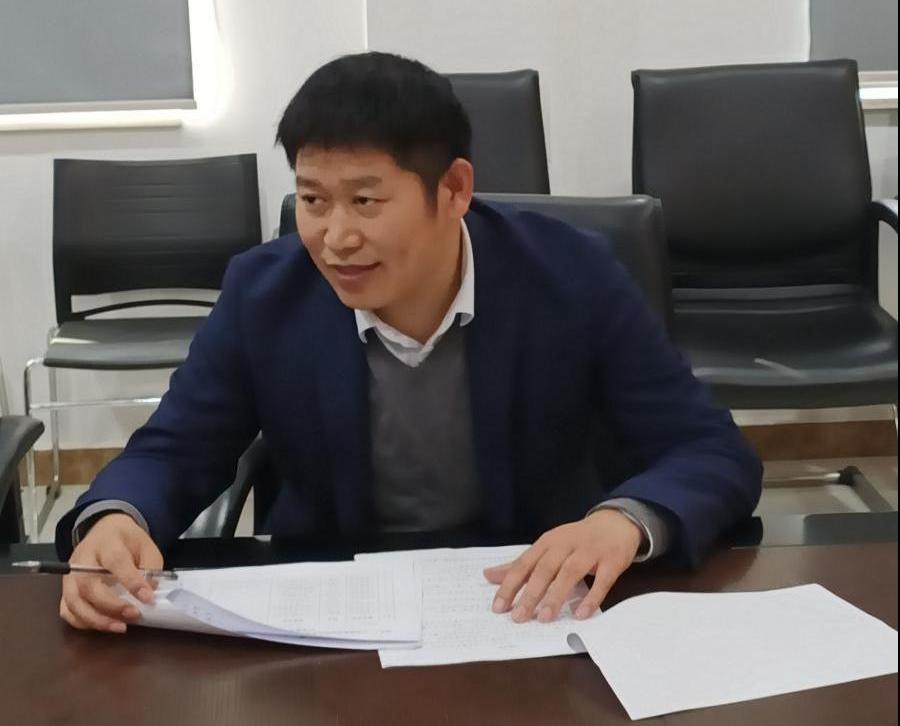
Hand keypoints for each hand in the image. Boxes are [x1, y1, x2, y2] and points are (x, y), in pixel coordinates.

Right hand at [59, 513, 162, 633]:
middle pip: (88, 585)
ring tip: (120, 627)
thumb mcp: (146, 546)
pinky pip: (67, 610)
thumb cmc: (127, 541)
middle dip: (111, 605)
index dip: (131, 582)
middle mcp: (82, 559)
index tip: (148, 598)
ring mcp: (70, 575)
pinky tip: (103, 625)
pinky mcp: (65, 589)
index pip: (116, 562)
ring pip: (73, 602)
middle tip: (134, 615)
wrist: (105, 531)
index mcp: (107, 543)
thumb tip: (149, 594)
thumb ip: (150, 568)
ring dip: (96, 619)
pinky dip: (82, 622)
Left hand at [483, 509, 641, 622]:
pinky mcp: (611, 561)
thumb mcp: (547, 547)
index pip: (524, 564)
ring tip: (544, 618)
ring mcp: (589, 552)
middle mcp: (565, 545)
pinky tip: (580, 614)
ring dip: (556, 595)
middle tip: (519, 617)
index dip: (510, 585)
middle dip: (530, 593)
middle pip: (545, 569)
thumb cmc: (576, 539)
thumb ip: (520, 564)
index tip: (498, 607)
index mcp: (547, 542)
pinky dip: (590, 598)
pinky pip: (601, 581)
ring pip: (570, 573)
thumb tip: (488, 575)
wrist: (616, 523)